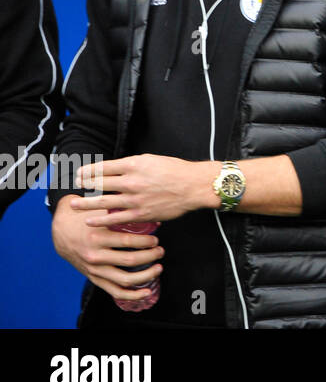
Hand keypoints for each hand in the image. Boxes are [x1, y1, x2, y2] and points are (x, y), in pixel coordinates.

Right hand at [52, 195, 163, 300]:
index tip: (155, 240)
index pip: (128, 241)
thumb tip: (155, 219)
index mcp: (98, 236)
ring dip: (146, 275)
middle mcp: (95, 255)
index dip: (146, 241)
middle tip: (160, 251)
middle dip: (150, 256)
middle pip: (130, 260)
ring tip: (158, 268)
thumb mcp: (102, 213)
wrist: (62, 232)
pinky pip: (114, 291)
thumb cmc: (87, 219)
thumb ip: (124, 214)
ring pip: (125, 279)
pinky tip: (146, 292)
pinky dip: (132, 295)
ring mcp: (94, 270)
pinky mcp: (94, 278)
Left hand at [70, 154, 216, 224]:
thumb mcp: (152, 160)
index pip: (103, 167)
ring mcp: (135, 198)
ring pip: (103, 202)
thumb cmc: (175, 170)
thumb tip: (113, 172)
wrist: (194, 186)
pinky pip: (116, 218)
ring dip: (86, 204)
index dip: (88, 171)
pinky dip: (102, 220)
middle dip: (84, 185)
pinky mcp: (141, 213)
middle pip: (99, 183)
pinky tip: (91, 221)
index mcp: (134, 164)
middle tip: (74, 187)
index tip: (79, 174)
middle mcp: (132, 181)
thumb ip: (132, 166)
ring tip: (74, 205)